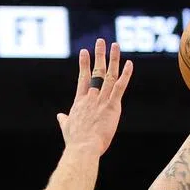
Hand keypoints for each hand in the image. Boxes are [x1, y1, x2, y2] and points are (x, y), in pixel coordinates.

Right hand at [57, 38, 133, 155]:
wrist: (83, 148)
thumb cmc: (75, 141)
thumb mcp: (67, 128)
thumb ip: (64, 119)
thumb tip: (59, 116)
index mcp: (80, 101)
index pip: (83, 78)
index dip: (84, 64)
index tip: (84, 52)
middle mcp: (91, 97)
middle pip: (96, 72)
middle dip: (98, 55)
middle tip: (100, 41)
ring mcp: (102, 100)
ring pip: (109, 76)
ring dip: (113, 59)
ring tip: (115, 45)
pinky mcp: (112, 106)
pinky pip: (120, 87)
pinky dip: (125, 75)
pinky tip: (129, 64)